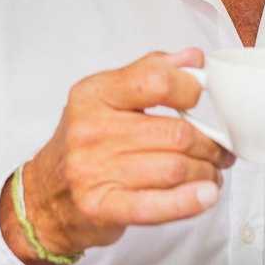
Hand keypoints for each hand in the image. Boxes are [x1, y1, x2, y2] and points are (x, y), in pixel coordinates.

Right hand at [0, 50, 234, 264]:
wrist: (44, 197)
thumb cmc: (86, 144)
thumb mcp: (108, 98)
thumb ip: (151, 73)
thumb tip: (193, 58)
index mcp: (96, 94)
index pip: (156, 80)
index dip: (191, 89)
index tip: (202, 100)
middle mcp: (92, 130)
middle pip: (175, 133)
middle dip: (210, 144)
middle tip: (219, 151)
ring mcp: (93, 170)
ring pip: (174, 169)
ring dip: (205, 173)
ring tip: (211, 174)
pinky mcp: (101, 206)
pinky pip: (156, 205)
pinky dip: (189, 202)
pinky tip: (206, 195)